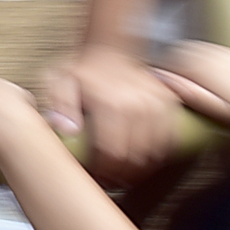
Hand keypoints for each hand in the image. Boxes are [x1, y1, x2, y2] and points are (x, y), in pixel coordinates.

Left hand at [42, 45, 180, 182]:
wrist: (109, 48)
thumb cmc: (81, 69)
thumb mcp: (59, 81)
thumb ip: (60, 106)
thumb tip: (67, 130)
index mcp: (110, 103)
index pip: (113, 151)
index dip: (107, 171)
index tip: (100, 178)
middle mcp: (137, 105)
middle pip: (135, 156)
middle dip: (123, 174)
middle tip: (113, 181)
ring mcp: (156, 104)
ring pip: (155, 151)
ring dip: (142, 168)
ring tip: (127, 173)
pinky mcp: (168, 103)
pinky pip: (170, 138)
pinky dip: (160, 153)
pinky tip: (145, 158)